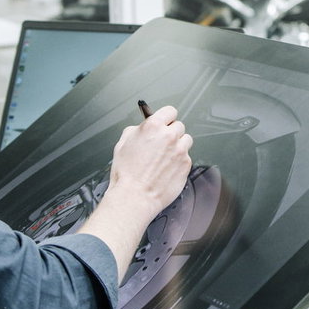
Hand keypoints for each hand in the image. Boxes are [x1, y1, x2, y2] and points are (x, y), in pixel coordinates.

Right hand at [79, 105, 193, 280]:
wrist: (134, 197)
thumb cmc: (126, 174)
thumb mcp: (122, 144)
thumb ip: (136, 131)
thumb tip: (142, 128)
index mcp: (153, 127)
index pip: (170, 111)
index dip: (166, 117)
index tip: (165, 121)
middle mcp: (169, 136)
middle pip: (179, 126)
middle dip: (171, 133)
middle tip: (162, 143)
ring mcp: (179, 151)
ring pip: (186, 140)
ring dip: (178, 146)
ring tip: (165, 157)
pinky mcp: (186, 165)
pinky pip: (186, 157)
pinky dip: (179, 161)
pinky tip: (167, 168)